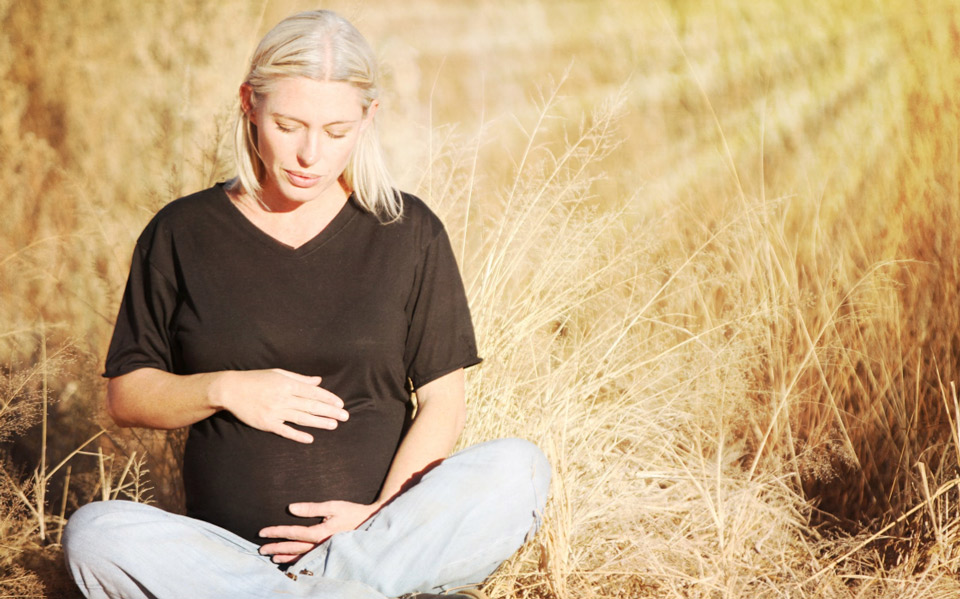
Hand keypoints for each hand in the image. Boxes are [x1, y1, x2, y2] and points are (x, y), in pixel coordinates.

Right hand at [214, 369, 348, 442]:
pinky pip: (285, 431)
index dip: (328, 398)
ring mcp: (275, 411)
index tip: (340, 404)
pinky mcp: (266, 423)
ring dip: (319, 422)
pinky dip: (298, 435)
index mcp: (287, 384)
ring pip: (302, 418)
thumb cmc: (256, 379)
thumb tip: (318, 381)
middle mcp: (283, 398)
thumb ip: (300, 379)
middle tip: (345, 417)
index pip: (313, 392)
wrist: (231, 390)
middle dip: (330, 411)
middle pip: (311, 406)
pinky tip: (310, 438)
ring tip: (334, 425)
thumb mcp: (278, 373)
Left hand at [258, 500, 382, 563]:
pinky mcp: (329, 554)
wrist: (372, 523)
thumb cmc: (353, 512)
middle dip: (275, 548)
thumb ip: (312, 508)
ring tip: (272, 557)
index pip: (292, 533)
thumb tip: (291, 508)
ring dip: (285, 557)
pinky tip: (291, 562)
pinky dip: (298, 562)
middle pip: (293, 548)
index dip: (276, 532)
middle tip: (261, 549)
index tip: (262, 532)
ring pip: (300, 557)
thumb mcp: (333, 506)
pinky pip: (310, 561)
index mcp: (319, 532)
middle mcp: (320, 545)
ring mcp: (325, 552)